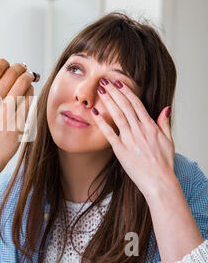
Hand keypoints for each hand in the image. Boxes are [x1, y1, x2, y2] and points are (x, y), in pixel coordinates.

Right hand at [0, 59, 34, 192]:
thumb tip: (4, 71)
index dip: (5, 63)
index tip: (9, 65)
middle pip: (13, 72)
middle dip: (21, 68)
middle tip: (24, 69)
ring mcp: (6, 113)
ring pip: (25, 84)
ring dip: (28, 79)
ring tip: (26, 82)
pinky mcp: (18, 123)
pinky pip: (30, 100)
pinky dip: (30, 94)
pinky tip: (27, 96)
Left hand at [91, 78, 175, 198]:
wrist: (160, 182)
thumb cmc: (164, 163)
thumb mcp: (169, 140)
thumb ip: (164, 123)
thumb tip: (166, 108)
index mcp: (150, 127)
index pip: (136, 104)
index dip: (126, 92)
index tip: (119, 82)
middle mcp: (140, 130)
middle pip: (125, 106)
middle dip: (114, 92)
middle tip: (105, 81)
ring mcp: (130, 140)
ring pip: (117, 115)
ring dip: (108, 101)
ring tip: (100, 90)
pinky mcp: (121, 150)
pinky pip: (109, 133)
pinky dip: (102, 122)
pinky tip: (95, 112)